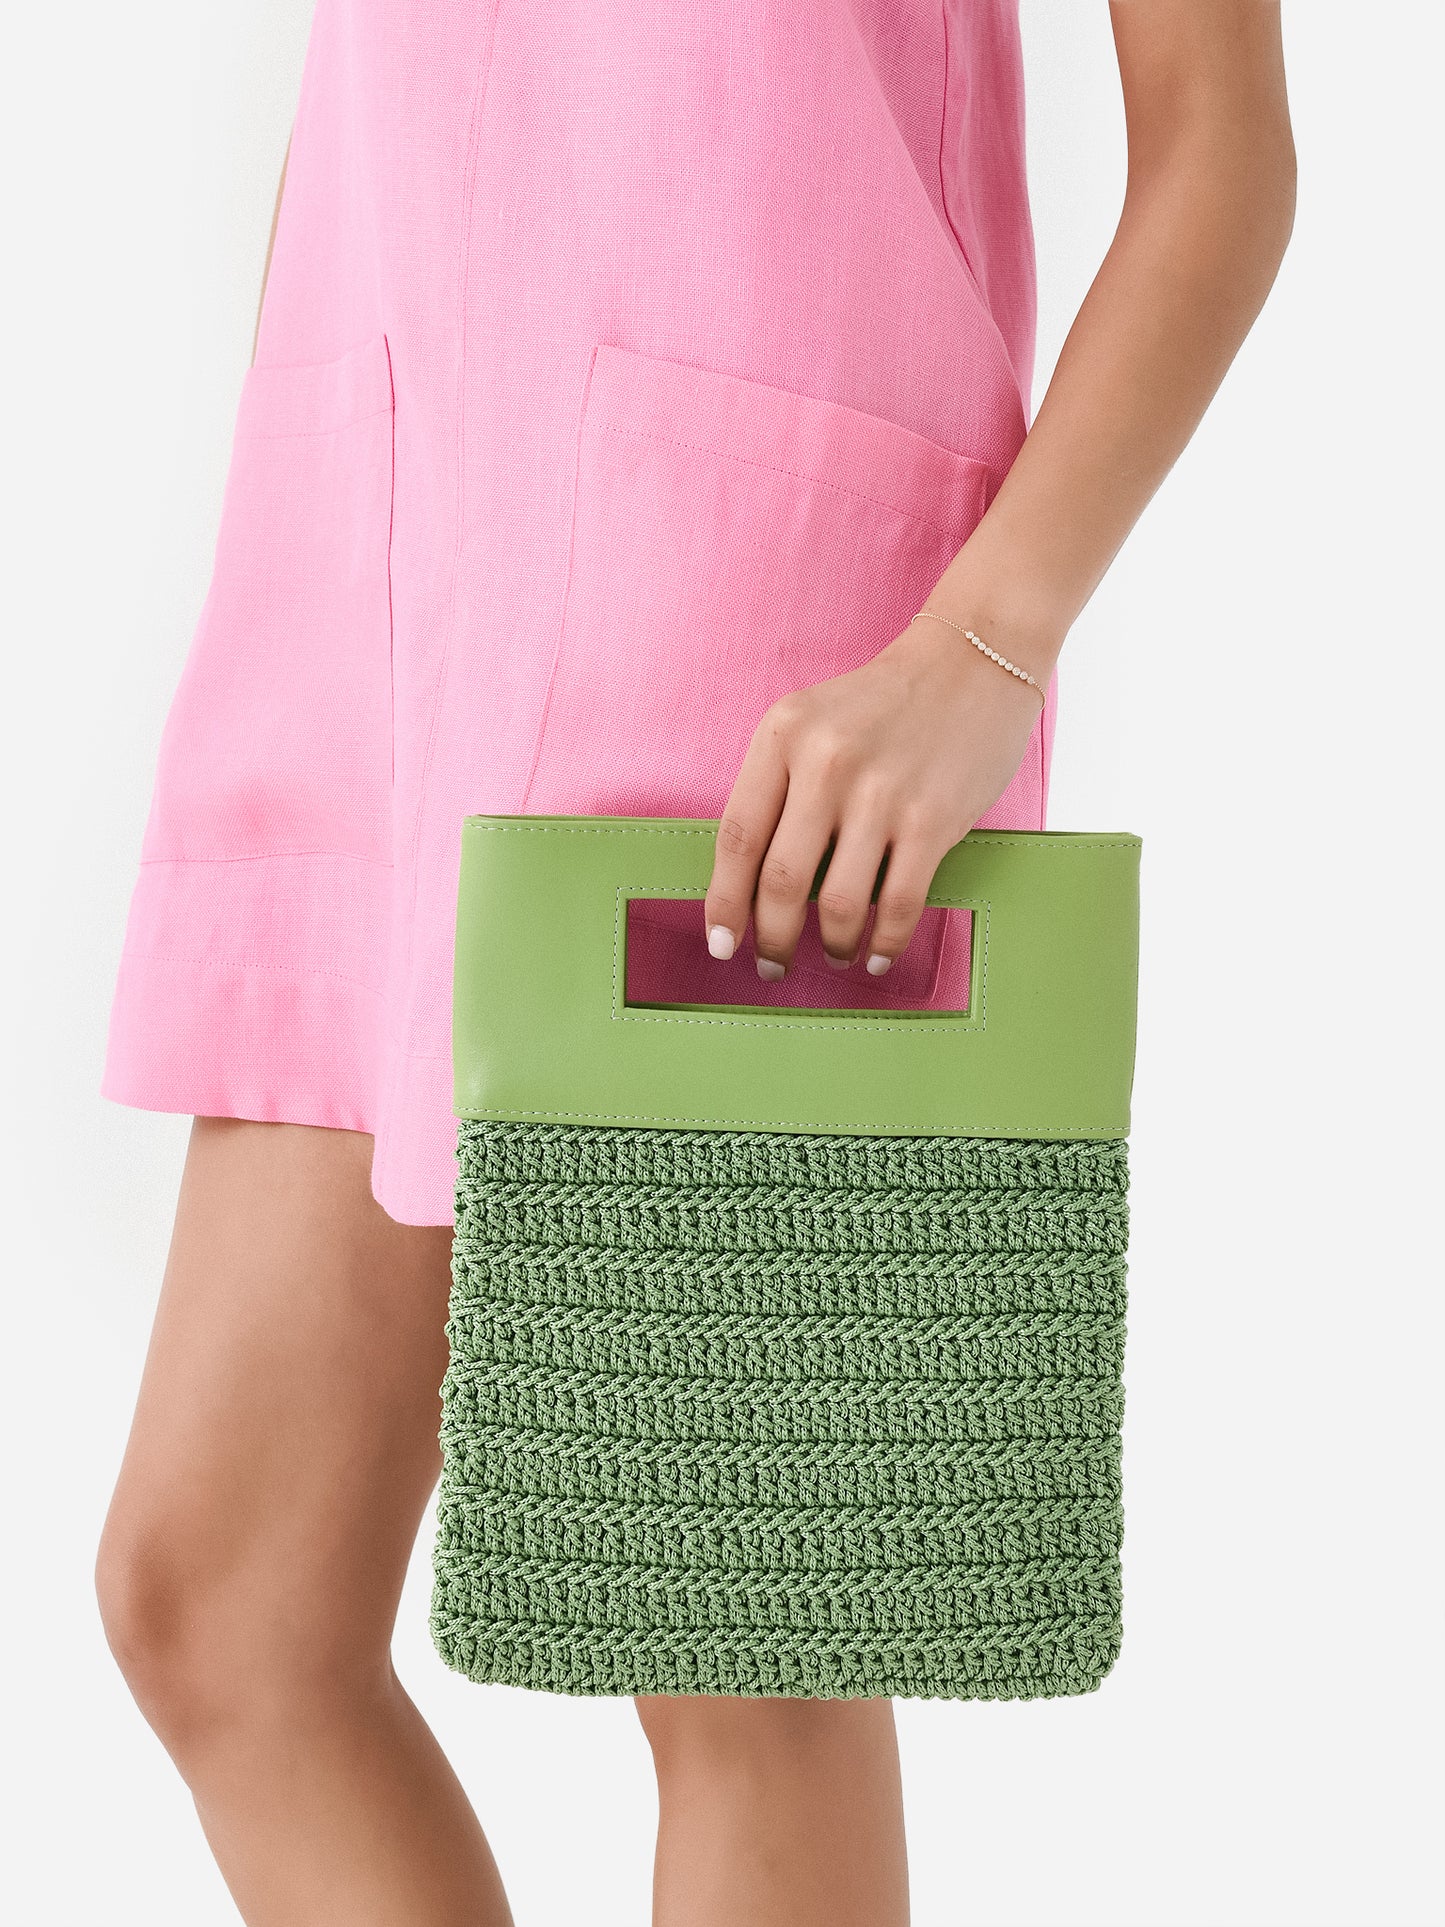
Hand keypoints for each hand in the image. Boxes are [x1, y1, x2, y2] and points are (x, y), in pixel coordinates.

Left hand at [703, 617, 1048, 978]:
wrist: (974, 661)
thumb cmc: (886, 703)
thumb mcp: (811, 722)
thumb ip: (781, 786)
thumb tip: (754, 882)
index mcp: (783, 736)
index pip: (737, 837)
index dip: (724, 902)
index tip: (722, 942)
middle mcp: (826, 763)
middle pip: (780, 880)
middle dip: (771, 937)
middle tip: (773, 963)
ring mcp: (881, 793)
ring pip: (836, 902)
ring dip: (831, 945)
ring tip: (834, 955)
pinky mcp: (931, 819)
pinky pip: (897, 903)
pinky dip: (883, 941)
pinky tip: (877, 953)